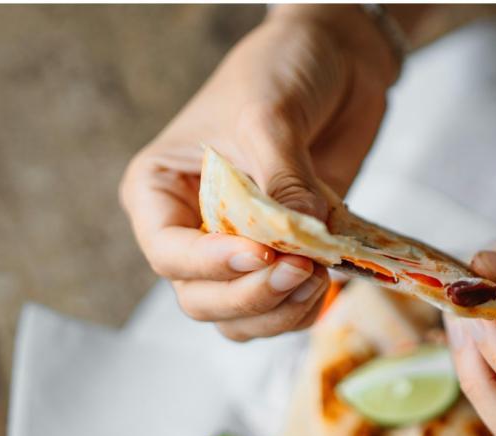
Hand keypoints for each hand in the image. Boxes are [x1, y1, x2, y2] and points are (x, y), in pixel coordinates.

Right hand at [119, 5, 395, 340]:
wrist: (334, 58)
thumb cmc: (280, 69)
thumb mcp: (269, 115)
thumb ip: (282, 182)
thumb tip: (302, 241)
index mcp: (161, 190)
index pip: (167, 252)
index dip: (209, 265)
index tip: (259, 252)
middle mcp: (194, 228)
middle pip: (202, 299)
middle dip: (251, 296)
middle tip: (301, 270)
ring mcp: (239, 247)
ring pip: (241, 317)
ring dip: (280, 311)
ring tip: (319, 276)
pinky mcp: (284, 254)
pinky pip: (282, 307)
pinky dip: (304, 307)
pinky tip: (329, 281)